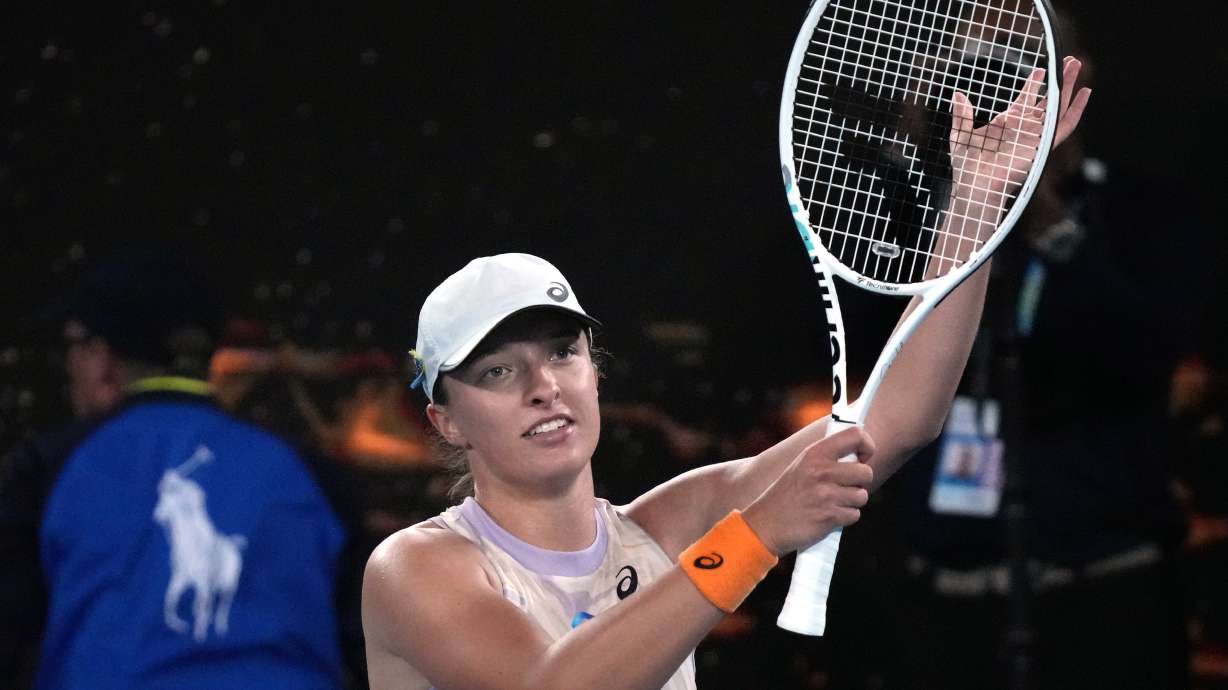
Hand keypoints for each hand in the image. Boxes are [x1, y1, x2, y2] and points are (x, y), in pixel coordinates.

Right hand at [742, 427, 874, 555]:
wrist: (766, 524)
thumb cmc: (786, 494)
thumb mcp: (801, 465)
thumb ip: (827, 456)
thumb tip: (859, 452)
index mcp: (815, 453)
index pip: (855, 435)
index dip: (867, 446)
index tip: (863, 457)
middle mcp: (822, 471)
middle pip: (866, 471)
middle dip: (860, 482)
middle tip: (845, 487)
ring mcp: (826, 494)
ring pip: (862, 496)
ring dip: (852, 502)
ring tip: (833, 502)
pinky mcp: (829, 516)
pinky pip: (854, 515)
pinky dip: (845, 518)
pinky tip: (829, 516)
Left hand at [950, 57, 1091, 202]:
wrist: (976, 186)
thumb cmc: (967, 167)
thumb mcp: (961, 136)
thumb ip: (962, 115)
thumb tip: (956, 94)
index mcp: (1008, 123)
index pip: (1026, 98)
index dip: (1035, 83)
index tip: (1041, 69)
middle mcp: (1024, 127)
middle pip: (1047, 100)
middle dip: (1059, 80)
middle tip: (1069, 60)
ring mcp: (1035, 135)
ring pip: (1058, 107)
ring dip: (1068, 86)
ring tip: (1075, 65)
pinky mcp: (1043, 145)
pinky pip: (1064, 126)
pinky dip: (1076, 110)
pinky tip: (1085, 93)